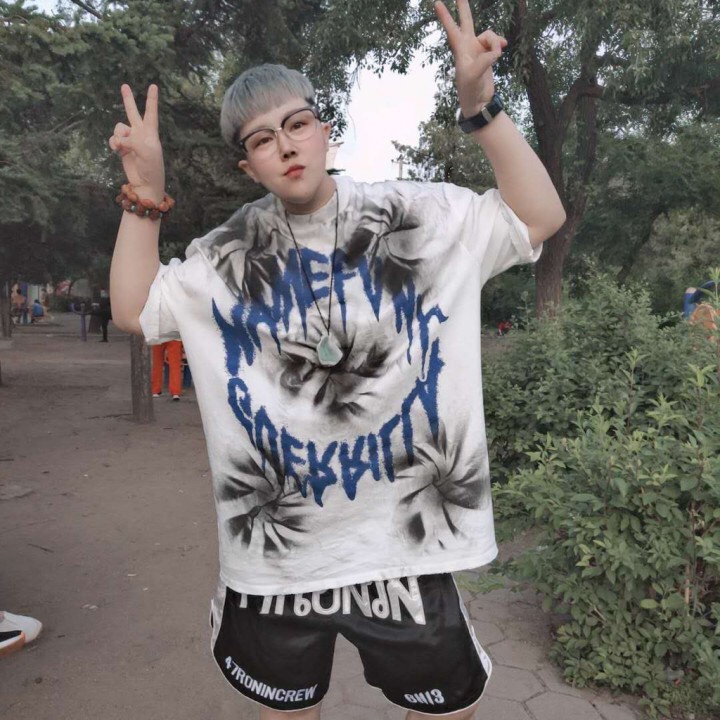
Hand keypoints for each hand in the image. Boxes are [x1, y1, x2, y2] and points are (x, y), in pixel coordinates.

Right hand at [108, 84, 164, 200]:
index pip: (151, 113)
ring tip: (121, 146)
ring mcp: (131, 141)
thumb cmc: (151, 168)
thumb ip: (132, 140)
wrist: (145, 184)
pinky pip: (114, 139)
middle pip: (133, 113)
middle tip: (124, 86)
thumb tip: (119, 140)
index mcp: (150, 133)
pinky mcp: (122, 148)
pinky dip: (113, 143)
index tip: (153, 86)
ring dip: (118, 135)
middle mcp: (140, 134)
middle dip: (128, 100)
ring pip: (119, 128)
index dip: (151, 99)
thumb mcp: (146, 151)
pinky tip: (116, 149)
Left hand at [434, 0, 506, 117]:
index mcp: (460, 50)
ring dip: (495, 42)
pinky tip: (503, 48)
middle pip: (466, 21)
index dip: (446, 16)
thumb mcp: (474, 76)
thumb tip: (496, 51)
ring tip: (497, 55)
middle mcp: (468, 46)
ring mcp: (478, 49)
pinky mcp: (488, 54)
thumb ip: (484, 61)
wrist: (478, 101)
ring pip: (489, 35)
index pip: (452, 29)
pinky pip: (496, 42)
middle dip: (463, 7)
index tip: (437, 2)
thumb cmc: (470, 90)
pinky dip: (500, 44)